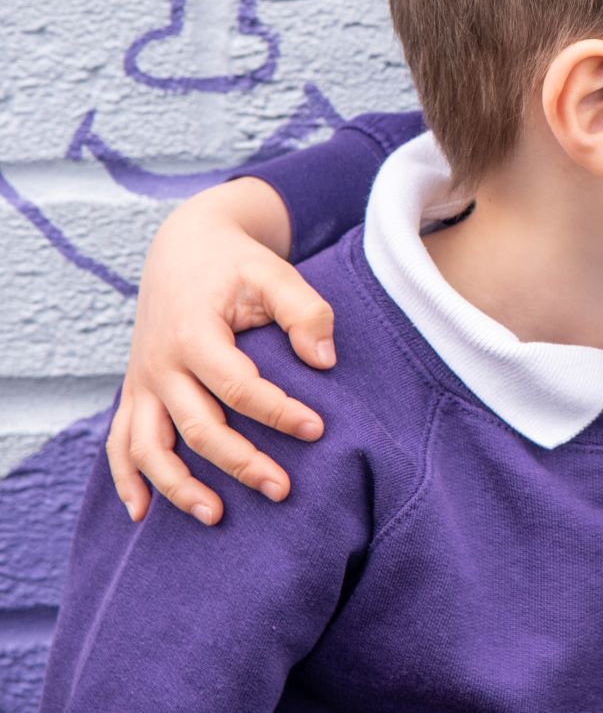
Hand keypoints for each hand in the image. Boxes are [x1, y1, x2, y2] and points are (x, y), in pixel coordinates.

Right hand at [106, 178, 333, 524]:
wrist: (185, 246)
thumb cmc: (236, 264)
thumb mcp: (274, 272)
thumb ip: (304, 310)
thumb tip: (323, 361)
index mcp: (194, 333)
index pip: (237, 387)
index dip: (278, 412)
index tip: (317, 429)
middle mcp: (160, 364)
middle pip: (197, 427)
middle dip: (239, 464)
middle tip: (283, 490)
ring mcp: (142, 382)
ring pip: (148, 447)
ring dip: (177, 486)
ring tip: (216, 516)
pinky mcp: (136, 392)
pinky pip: (119, 443)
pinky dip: (126, 479)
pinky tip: (143, 513)